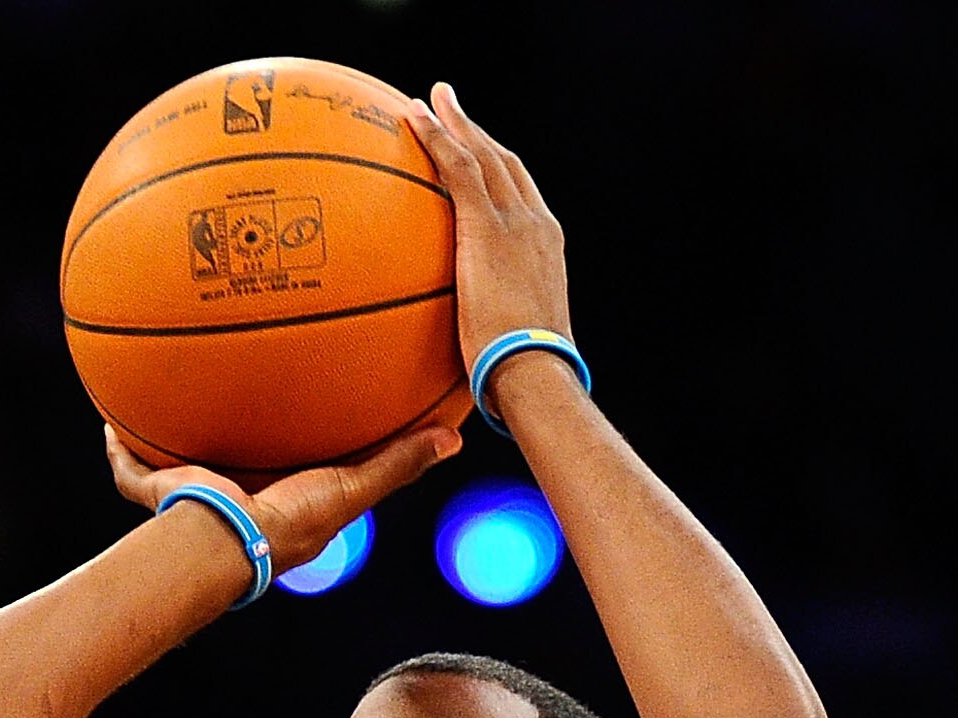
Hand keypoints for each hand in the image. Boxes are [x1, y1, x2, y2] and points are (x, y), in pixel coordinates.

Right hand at [107, 422, 457, 569]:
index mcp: (282, 499)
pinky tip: (107, 419)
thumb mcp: (350, 488)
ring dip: (168, 438)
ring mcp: (193, 498)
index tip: (311, 410)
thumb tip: (455, 436)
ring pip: (176, 464)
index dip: (303, 441)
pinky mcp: (158, 493)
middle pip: (234, 459)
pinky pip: (131, 468)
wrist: (225, 542)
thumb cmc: (288, 523)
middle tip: (238, 395)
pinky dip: (118, 449)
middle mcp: (236, 498)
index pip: (297, 465)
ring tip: (163, 397)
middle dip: (232, 434)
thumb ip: (397, 463)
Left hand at [401, 82, 572, 382]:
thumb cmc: (522, 378)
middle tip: (452, 106)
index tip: (479, 153)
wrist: (536, 372)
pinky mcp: (488, 227)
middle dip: (477, 132)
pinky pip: (457, 168)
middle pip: (504, 163)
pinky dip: (437, 138)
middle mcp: (536, 224)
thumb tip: (464, 362)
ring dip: (456, 121)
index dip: (499, 169)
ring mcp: (515, 221)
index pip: (521, 195)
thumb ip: (488, 335)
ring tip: (431, 99)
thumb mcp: (507, 348)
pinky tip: (412, 119)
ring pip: (482, 155)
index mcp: (545, 247)